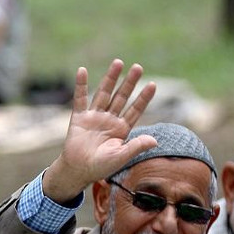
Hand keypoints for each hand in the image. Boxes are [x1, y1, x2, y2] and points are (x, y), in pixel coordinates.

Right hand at [41, 60, 156, 203]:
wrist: (78, 171)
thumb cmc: (101, 167)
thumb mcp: (121, 157)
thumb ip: (136, 147)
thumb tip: (154, 140)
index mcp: (121, 129)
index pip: (135, 110)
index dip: (143, 98)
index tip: (153, 85)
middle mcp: (109, 120)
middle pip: (121, 97)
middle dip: (129, 83)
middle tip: (138, 67)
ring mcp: (94, 117)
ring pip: (104, 94)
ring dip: (110, 78)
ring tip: (118, 62)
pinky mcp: (79, 118)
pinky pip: (80, 99)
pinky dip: (80, 85)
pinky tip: (82, 71)